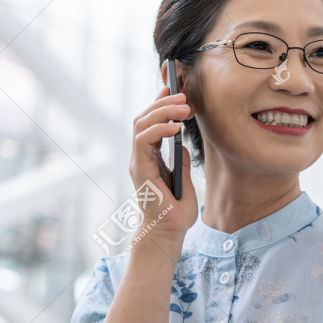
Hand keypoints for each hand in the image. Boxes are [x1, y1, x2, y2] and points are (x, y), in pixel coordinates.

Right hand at [128, 85, 198, 245]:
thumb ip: (180, 161)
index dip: (160, 103)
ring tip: (184, 108)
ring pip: (141, 124)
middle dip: (163, 102)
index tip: (175, 88)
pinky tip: (176, 127)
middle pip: (143, 118)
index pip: (149, 122)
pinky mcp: (140, 170)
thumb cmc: (175, 213)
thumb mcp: (185, 180)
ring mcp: (138, 162)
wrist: (168, 234)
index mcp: (149, 157)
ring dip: (162, 111)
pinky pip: (143, 141)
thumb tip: (181, 143)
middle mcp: (140, 157)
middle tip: (184, 96)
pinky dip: (158, 129)